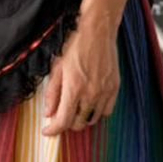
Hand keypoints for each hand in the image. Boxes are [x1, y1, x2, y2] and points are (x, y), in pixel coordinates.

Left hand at [40, 13, 120, 136]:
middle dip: (66, 123)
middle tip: (60, 115)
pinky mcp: (115, 88)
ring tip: (75, 109)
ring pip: (93, 119)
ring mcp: (105, 92)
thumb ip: (52, 92)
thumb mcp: (57, 67)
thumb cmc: (75, 44)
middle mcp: (91, 94)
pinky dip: (97, 112)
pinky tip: (90, 104)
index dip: (53, 130)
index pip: (63, 121)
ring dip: (82, 118)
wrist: (97, 29)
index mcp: (73, 89)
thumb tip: (48, 113)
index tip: (47, 131)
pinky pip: (107, 111)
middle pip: (78, 123)